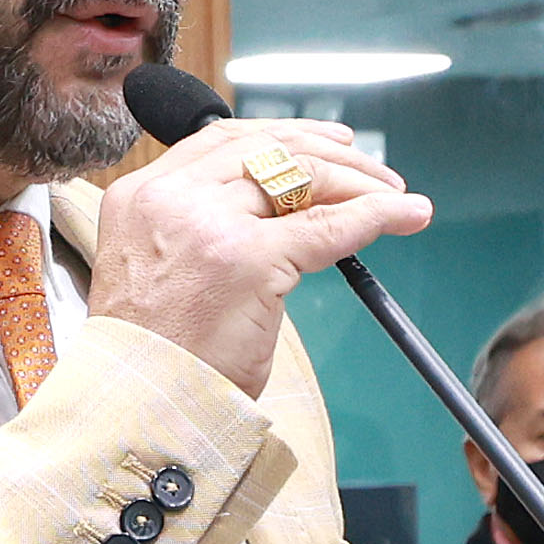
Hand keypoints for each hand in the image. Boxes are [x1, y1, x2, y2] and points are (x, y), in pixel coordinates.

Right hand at [84, 118, 430, 392]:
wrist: (140, 406)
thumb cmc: (156, 356)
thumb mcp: (162, 270)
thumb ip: (203, 228)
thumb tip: (285, 208)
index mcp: (140, 196)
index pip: (222, 141)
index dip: (282, 137)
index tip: (324, 144)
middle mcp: (169, 198)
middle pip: (266, 149)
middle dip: (330, 155)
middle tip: (372, 173)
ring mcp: (208, 225)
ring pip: (300, 177)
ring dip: (357, 181)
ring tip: (393, 196)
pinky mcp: (248, 258)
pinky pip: (328, 227)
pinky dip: (375, 215)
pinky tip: (403, 214)